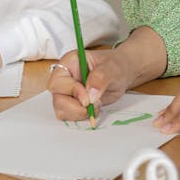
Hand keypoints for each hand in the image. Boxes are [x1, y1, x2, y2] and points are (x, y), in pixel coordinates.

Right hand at [48, 27, 167, 122]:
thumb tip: (90, 95)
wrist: (122, 73)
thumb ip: (100, 78)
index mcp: (69, 63)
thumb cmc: (115, 65)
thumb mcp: (112, 68)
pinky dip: (82, 116)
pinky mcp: (73, 103)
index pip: (57, 81)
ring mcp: (68, 91)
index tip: (87, 98)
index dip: (70, 91)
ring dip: (79, 113)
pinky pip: (70, 116)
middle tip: (94, 104)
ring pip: (61, 110)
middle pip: (57, 98)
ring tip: (96, 104)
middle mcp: (65, 77)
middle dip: (75, 107)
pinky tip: (95, 108)